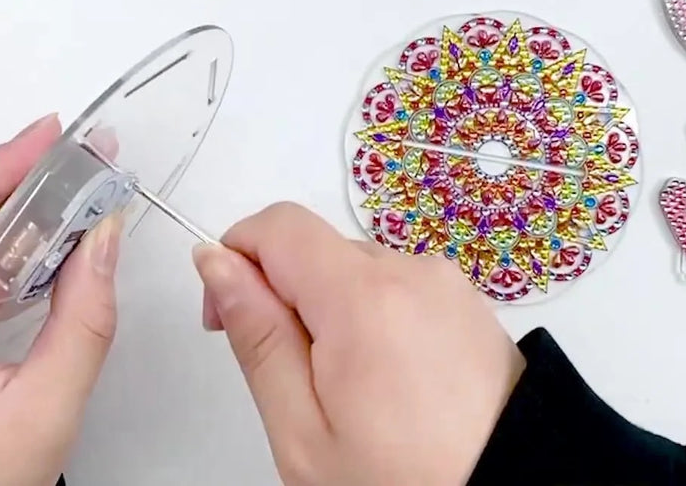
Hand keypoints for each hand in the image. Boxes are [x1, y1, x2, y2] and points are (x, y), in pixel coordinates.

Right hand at [192, 203, 523, 484]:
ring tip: (353, 396)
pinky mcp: (470, 303)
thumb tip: (215, 261)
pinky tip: (391, 386)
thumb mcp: (302, 430)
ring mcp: (447, 284)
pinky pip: (400, 291)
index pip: (277, 224)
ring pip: (358, 272)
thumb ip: (256, 336)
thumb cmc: (404, 482)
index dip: (237, 260)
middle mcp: (411, 271)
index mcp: (363, 296)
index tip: (230, 321)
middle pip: (317, 250)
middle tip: (297, 386)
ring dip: (334, 315)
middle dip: (288, 300)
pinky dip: (378, 323)